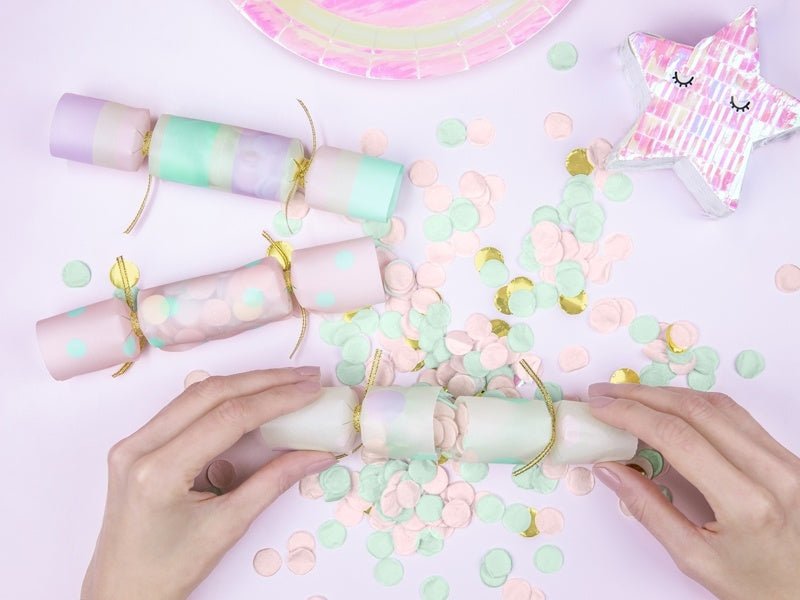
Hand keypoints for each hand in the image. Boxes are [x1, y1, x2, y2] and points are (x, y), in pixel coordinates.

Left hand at [81, 367, 335, 599]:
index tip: (311, 390)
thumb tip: (317, 454)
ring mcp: (134, 442)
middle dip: (265, 381)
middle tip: (307, 377)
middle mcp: (139, 447)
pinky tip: (253, 395)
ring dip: (245, 384)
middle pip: (211, 393)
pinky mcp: (138, 443)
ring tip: (287, 381)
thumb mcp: (228, 526)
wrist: (123, 589)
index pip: (228, 418)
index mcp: (159, 471)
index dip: (275, 399)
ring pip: (197, 394)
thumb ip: (273, 482)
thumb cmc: (170, 569)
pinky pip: (185, 408)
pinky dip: (224, 398)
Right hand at [587, 383, 799, 599]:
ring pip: (717, 405)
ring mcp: (787, 460)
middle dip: (641, 396)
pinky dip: (695, 404)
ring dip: (666, 394)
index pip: (678, 438)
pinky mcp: (789, 456)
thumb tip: (609, 470)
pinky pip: (736, 415)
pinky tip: (669, 406)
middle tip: (604, 394)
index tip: (599, 409)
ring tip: (629, 396)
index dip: (631, 415)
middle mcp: (773, 472)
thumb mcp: (696, 559)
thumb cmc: (759, 587)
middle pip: (694, 410)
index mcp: (747, 503)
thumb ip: (649, 510)